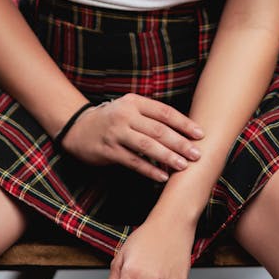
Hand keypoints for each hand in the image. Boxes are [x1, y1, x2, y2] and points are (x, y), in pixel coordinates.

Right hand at [61, 94, 202, 181]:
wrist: (78, 127)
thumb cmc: (112, 119)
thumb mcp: (129, 108)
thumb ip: (151, 116)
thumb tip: (183, 130)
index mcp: (134, 102)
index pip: (164, 112)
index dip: (183, 123)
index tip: (200, 134)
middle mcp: (125, 115)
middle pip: (158, 130)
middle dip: (180, 143)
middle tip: (197, 154)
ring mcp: (116, 132)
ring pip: (147, 145)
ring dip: (167, 156)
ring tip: (183, 166)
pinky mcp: (108, 150)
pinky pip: (133, 161)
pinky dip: (149, 169)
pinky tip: (162, 176)